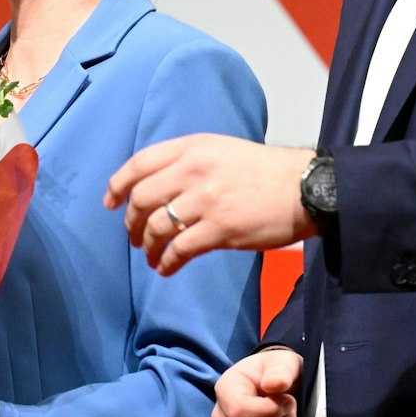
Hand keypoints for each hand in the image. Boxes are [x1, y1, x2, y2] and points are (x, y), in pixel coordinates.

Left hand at [105, 135, 316, 271]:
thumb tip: (155, 185)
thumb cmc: (265, 172)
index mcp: (193, 147)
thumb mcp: (221, 150)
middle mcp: (194, 170)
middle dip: (131, 222)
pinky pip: (179, 250)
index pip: (139, 163)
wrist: (305, 188)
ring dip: (147, 246)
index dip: (117, 185)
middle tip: (133, 236)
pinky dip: (166, 262)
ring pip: (157, 227)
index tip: (110, 203)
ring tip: (150, 256)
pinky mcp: (220, 229)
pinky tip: (166, 268)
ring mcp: (206, 200)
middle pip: (142, 198)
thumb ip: (188, 162)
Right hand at [213, 349, 302, 416]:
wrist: (277, 388)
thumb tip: (274, 385)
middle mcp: (221, 416)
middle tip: (289, 411)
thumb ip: (282, 370)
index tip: (288, 400)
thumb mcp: (285, 362)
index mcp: (226, 388)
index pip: (240, 412)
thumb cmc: (278, 372)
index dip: (270, 411)